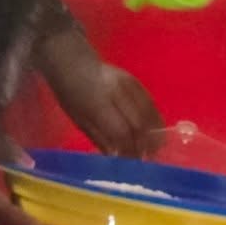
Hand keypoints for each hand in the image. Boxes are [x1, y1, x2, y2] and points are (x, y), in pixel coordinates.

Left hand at [40, 27, 160, 155]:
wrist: (72, 61)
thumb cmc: (70, 93)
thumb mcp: (79, 119)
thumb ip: (100, 138)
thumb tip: (118, 157)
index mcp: (98, 104)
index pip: (122, 132)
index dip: (129, 150)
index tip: (132, 163)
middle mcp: (117, 93)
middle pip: (139, 124)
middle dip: (144, 144)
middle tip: (145, 159)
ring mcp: (129, 84)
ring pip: (149, 113)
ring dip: (154, 133)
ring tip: (153, 149)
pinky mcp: (136, 81)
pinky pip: (151, 103)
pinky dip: (155, 119)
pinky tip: (155, 132)